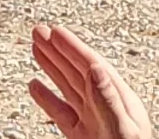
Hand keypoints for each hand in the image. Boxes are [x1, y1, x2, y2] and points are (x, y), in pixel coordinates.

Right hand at [22, 25, 150, 138]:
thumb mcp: (123, 131)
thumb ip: (109, 101)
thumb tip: (96, 68)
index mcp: (118, 101)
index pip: (91, 65)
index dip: (72, 47)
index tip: (54, 31)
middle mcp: (104, 107)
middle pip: (77, 71)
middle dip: (57, 50)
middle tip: (38, 31)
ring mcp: (92, 122)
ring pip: (67, 87)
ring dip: (51, 67)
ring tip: (35, 48)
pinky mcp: (81, 136)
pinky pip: (61, 112)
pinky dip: (46, 98)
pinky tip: (34, 87)